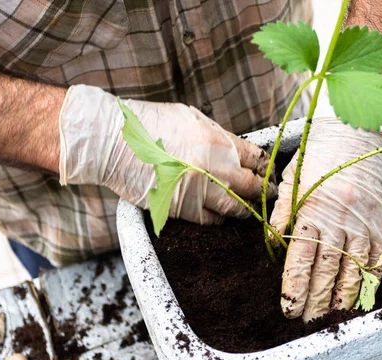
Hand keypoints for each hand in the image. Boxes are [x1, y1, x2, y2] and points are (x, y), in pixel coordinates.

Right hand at [59, 85, 275, 223]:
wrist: (113, 141)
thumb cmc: (150, 123)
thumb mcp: (191, 118)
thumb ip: (217, 135)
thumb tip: (235, 150)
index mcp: (218, 141)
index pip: (255, 158)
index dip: (264, 167)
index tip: (267, 172)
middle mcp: (213, 168)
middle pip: (251, 186)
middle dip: (263, 191)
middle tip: (268, 194)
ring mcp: (199, 190)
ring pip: (235, 208)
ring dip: (245, 209)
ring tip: (249, 209)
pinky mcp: (182, 208)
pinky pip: (211, 220)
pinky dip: (219, 218)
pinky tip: (221, 215)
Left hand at [271, 118, 381, 321]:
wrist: (357, 131)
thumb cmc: (320, 154)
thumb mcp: (293, 179)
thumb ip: (284, 214)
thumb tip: (274, 244)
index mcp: (311, 210)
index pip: (300, 258)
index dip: (294, 287)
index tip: (289, 307)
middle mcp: (338, 220)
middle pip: (325, 270)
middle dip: (314, 299)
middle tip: (306, 320)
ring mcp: (362, 223)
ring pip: (353, 270)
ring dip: (342, 297)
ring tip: (332, 317)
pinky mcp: (380, 222)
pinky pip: (378, 258)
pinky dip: (370, 279)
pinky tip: (362, 296)